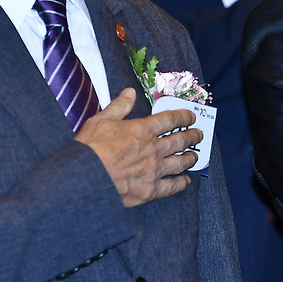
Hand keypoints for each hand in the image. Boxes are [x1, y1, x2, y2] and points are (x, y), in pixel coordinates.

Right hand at [75, 88, 202, 207]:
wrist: (84, 179)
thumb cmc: (90, 149)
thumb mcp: (101, 120)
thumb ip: (119, 106)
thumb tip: (130, 92)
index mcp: (143, 130)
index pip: (171, 119)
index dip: (184, 116)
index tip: (191, 116)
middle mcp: (154, 149)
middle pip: (181, 140)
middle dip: (192, 136)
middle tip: (198, 135)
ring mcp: (154, 170)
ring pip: (180, 162)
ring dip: (190, 158)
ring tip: (195, 156)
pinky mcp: (150, 190)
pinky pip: (172, 186)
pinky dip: (182, 183)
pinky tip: (186, 181)